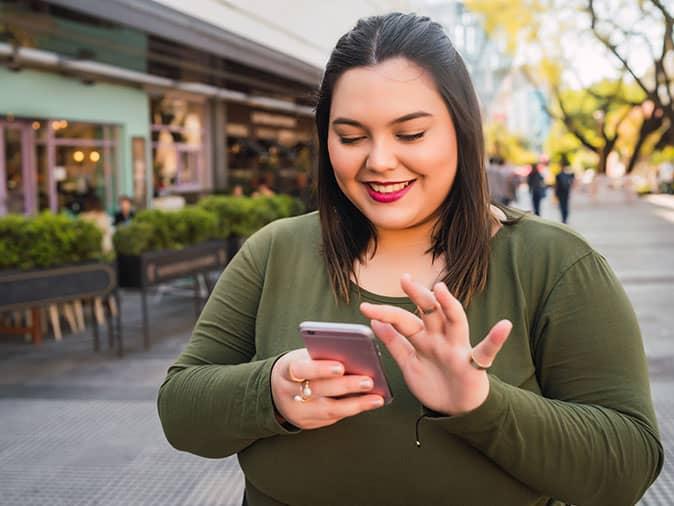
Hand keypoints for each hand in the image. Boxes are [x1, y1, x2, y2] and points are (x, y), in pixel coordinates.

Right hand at [271, 348, 384, 429]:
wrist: (276, 390)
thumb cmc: (299, 367)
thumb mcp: (302, 357)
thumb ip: (321, 356)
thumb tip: (355, 355)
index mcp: (286, 370)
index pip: (301, 370)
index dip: (320, 369)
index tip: (341, 367)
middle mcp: (289, 393)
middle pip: (319, 391)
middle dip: (346, 386)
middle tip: (368, 381)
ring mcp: (298, 412)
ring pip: (328, 410)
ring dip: (355, 404)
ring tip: (376, 398)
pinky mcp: (308, 424)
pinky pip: (332, 418)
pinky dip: (352, 410)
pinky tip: (368, 404)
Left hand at [360, 274, 510, 415]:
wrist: (456, 410)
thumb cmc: (433, 383)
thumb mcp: (409, 363)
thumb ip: (394, 343)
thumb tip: (375, 323)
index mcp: (423, 338)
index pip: (403, 320)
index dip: (385, 312)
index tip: (364, 307)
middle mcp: (440, 338)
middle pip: (428, 312)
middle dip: (417, 295)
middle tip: (404, 280)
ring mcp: (458, 349)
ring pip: (454, 321)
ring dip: (449, 305)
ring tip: (442, 290)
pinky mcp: (475, 365)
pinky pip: (487, 351)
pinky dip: (496, 339)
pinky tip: (504, 326)